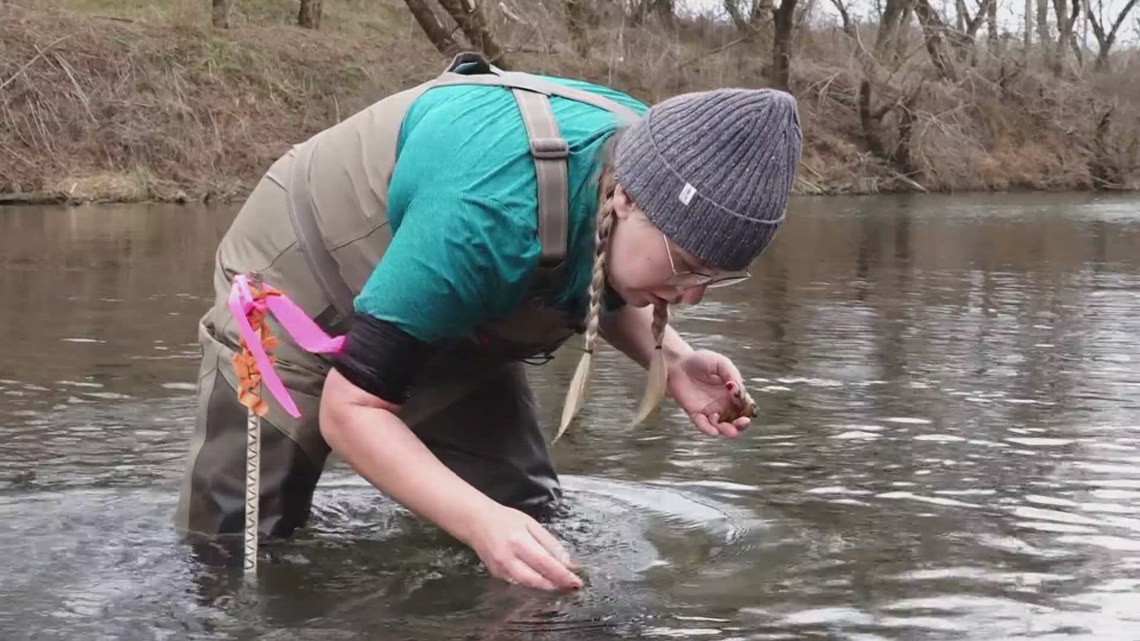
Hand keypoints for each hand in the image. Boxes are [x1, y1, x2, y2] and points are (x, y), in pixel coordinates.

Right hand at [465, 505, 582, 590]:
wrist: (476, 522)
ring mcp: (500, 569)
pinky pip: (519, 583)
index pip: (545, 563)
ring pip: (527, 585)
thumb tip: (567, 562)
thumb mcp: (531, 524)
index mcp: (519, 541)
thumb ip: (550, 544)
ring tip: (560, 584)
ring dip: (546, 587)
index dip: (562, 575)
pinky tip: (543, 581)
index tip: (576, 581)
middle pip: (536, 580)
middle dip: (556, 585)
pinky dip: (533, 584)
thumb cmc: (506, 519)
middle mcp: (508, 558)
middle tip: (571, 586)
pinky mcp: (497, 575)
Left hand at [667, 349, 752, 437]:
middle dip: (741, 425)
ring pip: (721, 427)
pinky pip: (703, 426)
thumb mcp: (720, 363)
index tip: (748, 407)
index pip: (744, 405)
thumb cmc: (700, 360)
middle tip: (743, 422)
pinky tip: (713, 430)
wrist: (677, 363)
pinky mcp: (695, 413)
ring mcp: (709, 410)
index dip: (748, 409)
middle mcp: (723, 403)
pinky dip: (708, 430)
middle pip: (736, 420)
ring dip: (726, 430)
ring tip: (727, 428)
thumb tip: (738, 391)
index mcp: (731, 392)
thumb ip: (732, 375)